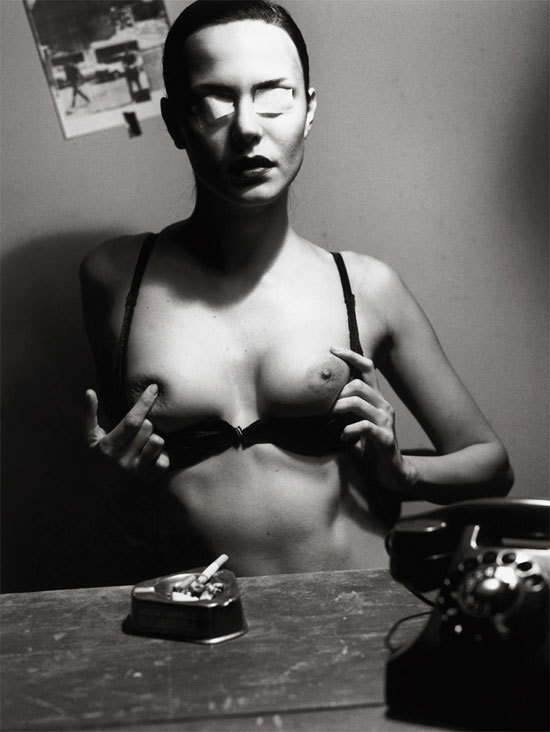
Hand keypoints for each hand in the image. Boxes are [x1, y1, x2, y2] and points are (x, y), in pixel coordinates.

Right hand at [84, 384, 169, 480]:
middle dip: (146, 423)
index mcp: (107, 447)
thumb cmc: (98, 461)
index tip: (154, 388)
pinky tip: (152, 458)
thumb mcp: (90, 440)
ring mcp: (136, 472)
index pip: (131, 421)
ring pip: (158, 442)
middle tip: (139, 431)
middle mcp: (122, 460)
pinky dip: (162, 457)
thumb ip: (90, 415)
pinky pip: (165, 461)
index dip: (144, 402)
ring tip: (145, 444)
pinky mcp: (148, 481)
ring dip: (155, 439)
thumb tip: (90, 391)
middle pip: (147, 428)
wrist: (104, 497)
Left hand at [330, 347, 416, 494]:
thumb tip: (320, 399)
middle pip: (359, 384)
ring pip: (359, 402)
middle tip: (325, 406)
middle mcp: (383, 405)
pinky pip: (365, 426)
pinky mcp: (385, 438)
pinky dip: (349, 429)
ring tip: (330, 418)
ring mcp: (386, 421)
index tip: (332, 349)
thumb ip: (346, 410)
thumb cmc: (370, 446)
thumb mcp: (356, 423)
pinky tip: (342, 436)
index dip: (351, 355)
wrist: (391, 472)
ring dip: (339, 408)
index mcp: (376, 399)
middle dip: (338, 393)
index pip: (367, 368)